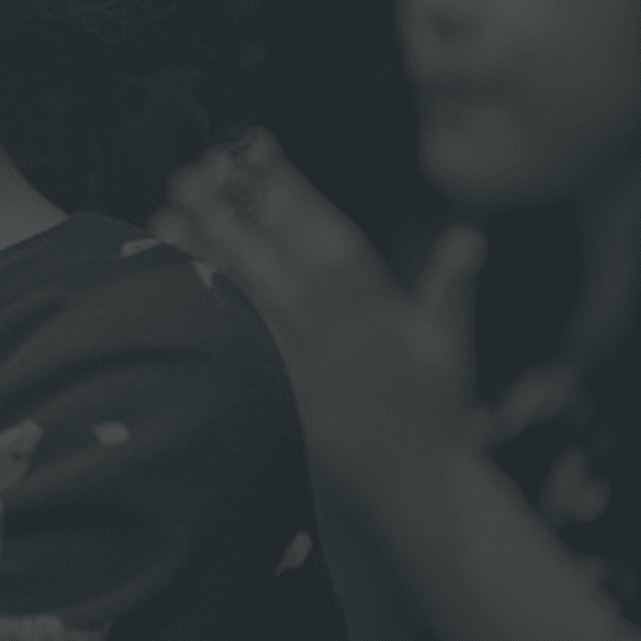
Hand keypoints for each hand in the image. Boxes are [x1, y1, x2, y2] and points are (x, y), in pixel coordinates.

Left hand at [155, 130, 485, 512]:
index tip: (256, 152)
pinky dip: (214, 312)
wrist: (421, 487)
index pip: (336, 239)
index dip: (295, 193)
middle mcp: (354, 335)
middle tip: (199, 168)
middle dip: (245, 211)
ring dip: (216, 250)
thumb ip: (450, 288)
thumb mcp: (450, 347)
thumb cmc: (433, 412)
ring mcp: (323, 369)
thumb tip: (469, 236)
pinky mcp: (292, 402)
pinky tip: (178, 282)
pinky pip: (246, 349)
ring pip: (263, 298)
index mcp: (387, 313)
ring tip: (171, 207)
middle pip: (293, 260)